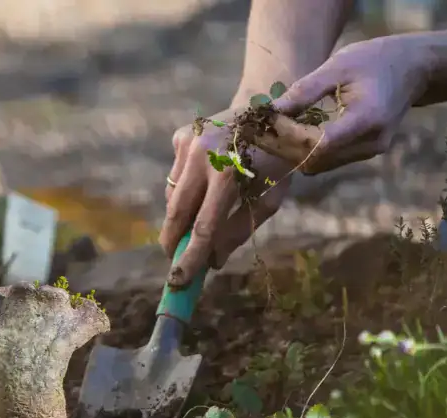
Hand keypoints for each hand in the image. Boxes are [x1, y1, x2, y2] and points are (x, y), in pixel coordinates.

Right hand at [160, 106, 296, 287]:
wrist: (266, 109)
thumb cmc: (273, 161)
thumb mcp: (268, 199)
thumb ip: (239, 230)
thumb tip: (212, 262)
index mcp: (230, 172)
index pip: (204, 226)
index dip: (191, 256)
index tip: (180, 280)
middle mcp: (203, 155)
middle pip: (177, 212)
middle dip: (173, 242)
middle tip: (174, 262)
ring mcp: (188, 143)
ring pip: (173, 196)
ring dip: (181, 216)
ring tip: (196, 221)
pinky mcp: (180, 137)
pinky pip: (175, 176)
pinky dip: (185, 189)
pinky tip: (204, 181)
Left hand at [270, 34, 435, 174]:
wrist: (412, 68)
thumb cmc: (375, 60)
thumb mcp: (339, 66)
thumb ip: (306, 90)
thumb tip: (272, 111)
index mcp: (367, 118)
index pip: (320, 144)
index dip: (289, 139)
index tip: (266, 124)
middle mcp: (371, 143)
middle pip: (316, 160)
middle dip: (284, 149)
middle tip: (259, 132)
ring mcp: (370, 152)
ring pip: (320, 165)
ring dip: (294, 152)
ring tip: (272, 132)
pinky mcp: (365, 153)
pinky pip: (329, 160)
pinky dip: (308, 151)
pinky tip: (293, 134)